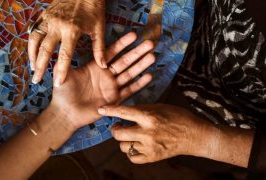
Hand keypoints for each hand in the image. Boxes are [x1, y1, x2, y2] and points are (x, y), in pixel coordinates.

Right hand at [28, 0, 105, 86]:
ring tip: (33, 68)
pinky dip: (31, 43)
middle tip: (36, 81)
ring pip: (35, 40)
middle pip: (45, 50)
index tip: (57, 83)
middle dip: (40, 67)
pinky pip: (33, 30)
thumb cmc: (94, 9)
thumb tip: (103, 66)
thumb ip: (99, 48)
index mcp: (72, 30)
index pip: (64, 56)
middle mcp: (57, 25)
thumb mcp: (99, 28)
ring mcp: (48, 19)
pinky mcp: (44, 14)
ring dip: (32, 55)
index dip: (60, 71)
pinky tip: (32, 52)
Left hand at [50, 32, 155, 129]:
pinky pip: (129, 91)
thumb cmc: (63, 93)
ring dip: (141, 65)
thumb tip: (70, 45)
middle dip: (137, 52)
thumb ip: (70, 61)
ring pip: (129, 74)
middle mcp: (106, 76)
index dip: (123, 44)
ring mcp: (111, 88)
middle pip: (125, 61)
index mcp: (96, 67)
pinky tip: (149, 76)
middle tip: (150, 43)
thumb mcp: (65, 74)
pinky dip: (139, 84)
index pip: (112, 52)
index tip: (134, 35)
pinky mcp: (114, 100)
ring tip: (152, 56)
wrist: (65, 113)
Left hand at [97, 104, 212, 163]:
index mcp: (149, 117)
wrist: (194, 135)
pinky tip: (136, 145)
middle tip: (118, 126)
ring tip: (131, 136)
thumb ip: (142, 109)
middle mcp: (147, 133)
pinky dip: (131, 152)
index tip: (101, 109)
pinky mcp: (152, 158)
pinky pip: (132, 158)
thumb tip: (125, 111)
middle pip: (118, 134)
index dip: (110, 110)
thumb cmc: (178, 117)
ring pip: (124, 146)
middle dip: (115, 129)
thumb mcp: (160, 106)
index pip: (124, 112)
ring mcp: (149, 147)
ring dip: (124, 141)